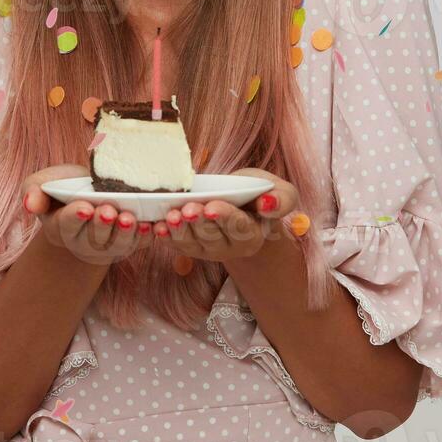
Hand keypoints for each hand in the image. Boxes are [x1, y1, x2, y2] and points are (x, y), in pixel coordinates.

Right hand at [23, 164, 155, 265]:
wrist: (89, 194)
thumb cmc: (64, 187)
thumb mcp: (41, 184)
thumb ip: (32, 191)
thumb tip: (30, 204)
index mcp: (60, 228)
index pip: (67, 224)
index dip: (75, 217)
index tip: (84, 207)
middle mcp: (83, 242)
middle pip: (93, 238)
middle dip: (101, 225)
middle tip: (109, 211)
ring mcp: (107, 246)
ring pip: (117, 245)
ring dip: (125, 233)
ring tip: (130, 218)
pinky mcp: (129, 244)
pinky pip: (138, 244)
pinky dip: (145, 237)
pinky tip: (151, 225)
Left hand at [157, 167, 299, 261]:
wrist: (241, 203)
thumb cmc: (259, 195)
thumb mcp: (280, 192)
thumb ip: (283, 199)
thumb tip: (268, 205)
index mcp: (254, 234)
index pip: (239, 227)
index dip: (224, 217)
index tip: (211, 206)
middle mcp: (231, 247)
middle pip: (212, 236)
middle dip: (198, 222)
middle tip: (187, 208)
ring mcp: (208, 250)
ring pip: (192, 243)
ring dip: (179, 231)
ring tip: (171, 216)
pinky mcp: (190, 247)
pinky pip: (176, 245)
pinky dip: (166, 236)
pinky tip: (158, 226)